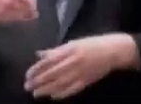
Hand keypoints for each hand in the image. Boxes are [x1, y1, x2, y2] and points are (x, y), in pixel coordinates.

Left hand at [24, 34, 138, 99]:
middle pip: (52, 73)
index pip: (47, 61)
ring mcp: (80, 72)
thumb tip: (39, 54)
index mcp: (68, 50)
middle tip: (27, 87)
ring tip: (36, 94)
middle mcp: (73, 61)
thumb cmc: (90, 44)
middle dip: (38, 81)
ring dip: (47, 89)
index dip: (36, 69)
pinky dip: (62, 93)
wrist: (112, 51)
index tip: (27, 75)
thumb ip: (55, 50)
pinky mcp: (87, 81)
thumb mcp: (71, 43)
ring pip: (60, 83)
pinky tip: (53, 97)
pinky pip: (73, 89)